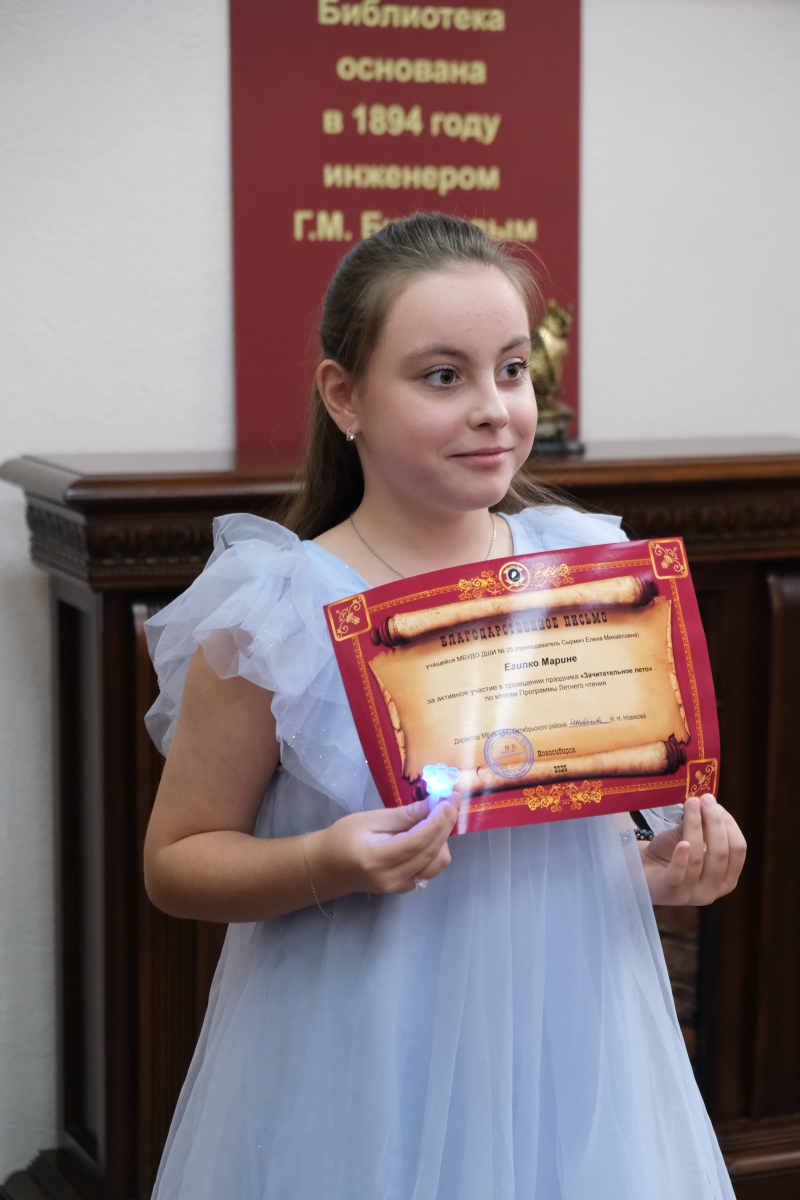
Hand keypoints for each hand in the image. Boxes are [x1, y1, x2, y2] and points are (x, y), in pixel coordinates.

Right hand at [310, 793, 459, 896]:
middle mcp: (393, 878)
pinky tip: (429, 833)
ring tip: (436, 816)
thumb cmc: (343, 837)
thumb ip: (403, 815)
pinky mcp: (405, 888)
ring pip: (437, 862)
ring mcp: (401, 887)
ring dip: (442, 837)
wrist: (328, 867)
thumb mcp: (370, 820)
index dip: (439, 820)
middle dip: (445, 824)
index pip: (419, 841)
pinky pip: (430, 868)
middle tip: (450, 800)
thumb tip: (433, 804)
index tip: (450, 798)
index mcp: (379, 859)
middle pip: (432, 851)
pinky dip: (435, 849)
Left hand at [640, 793, 745, 905]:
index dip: (729, 825)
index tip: (716, 804)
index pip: (737, 850)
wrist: (641, 871)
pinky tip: (682, 843)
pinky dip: (681, 858)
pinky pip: (678, 875)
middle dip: (714, 823)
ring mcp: (690, 895)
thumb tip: (710, 803)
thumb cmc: (670, 855)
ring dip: (695, 827)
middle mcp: (712, 891)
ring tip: (690, 804)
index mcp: (726, 879)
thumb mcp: (690, 838)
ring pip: (698, 858)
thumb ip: (703, 827)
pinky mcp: (668, 892)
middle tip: (704, 799)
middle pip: (720, 853)